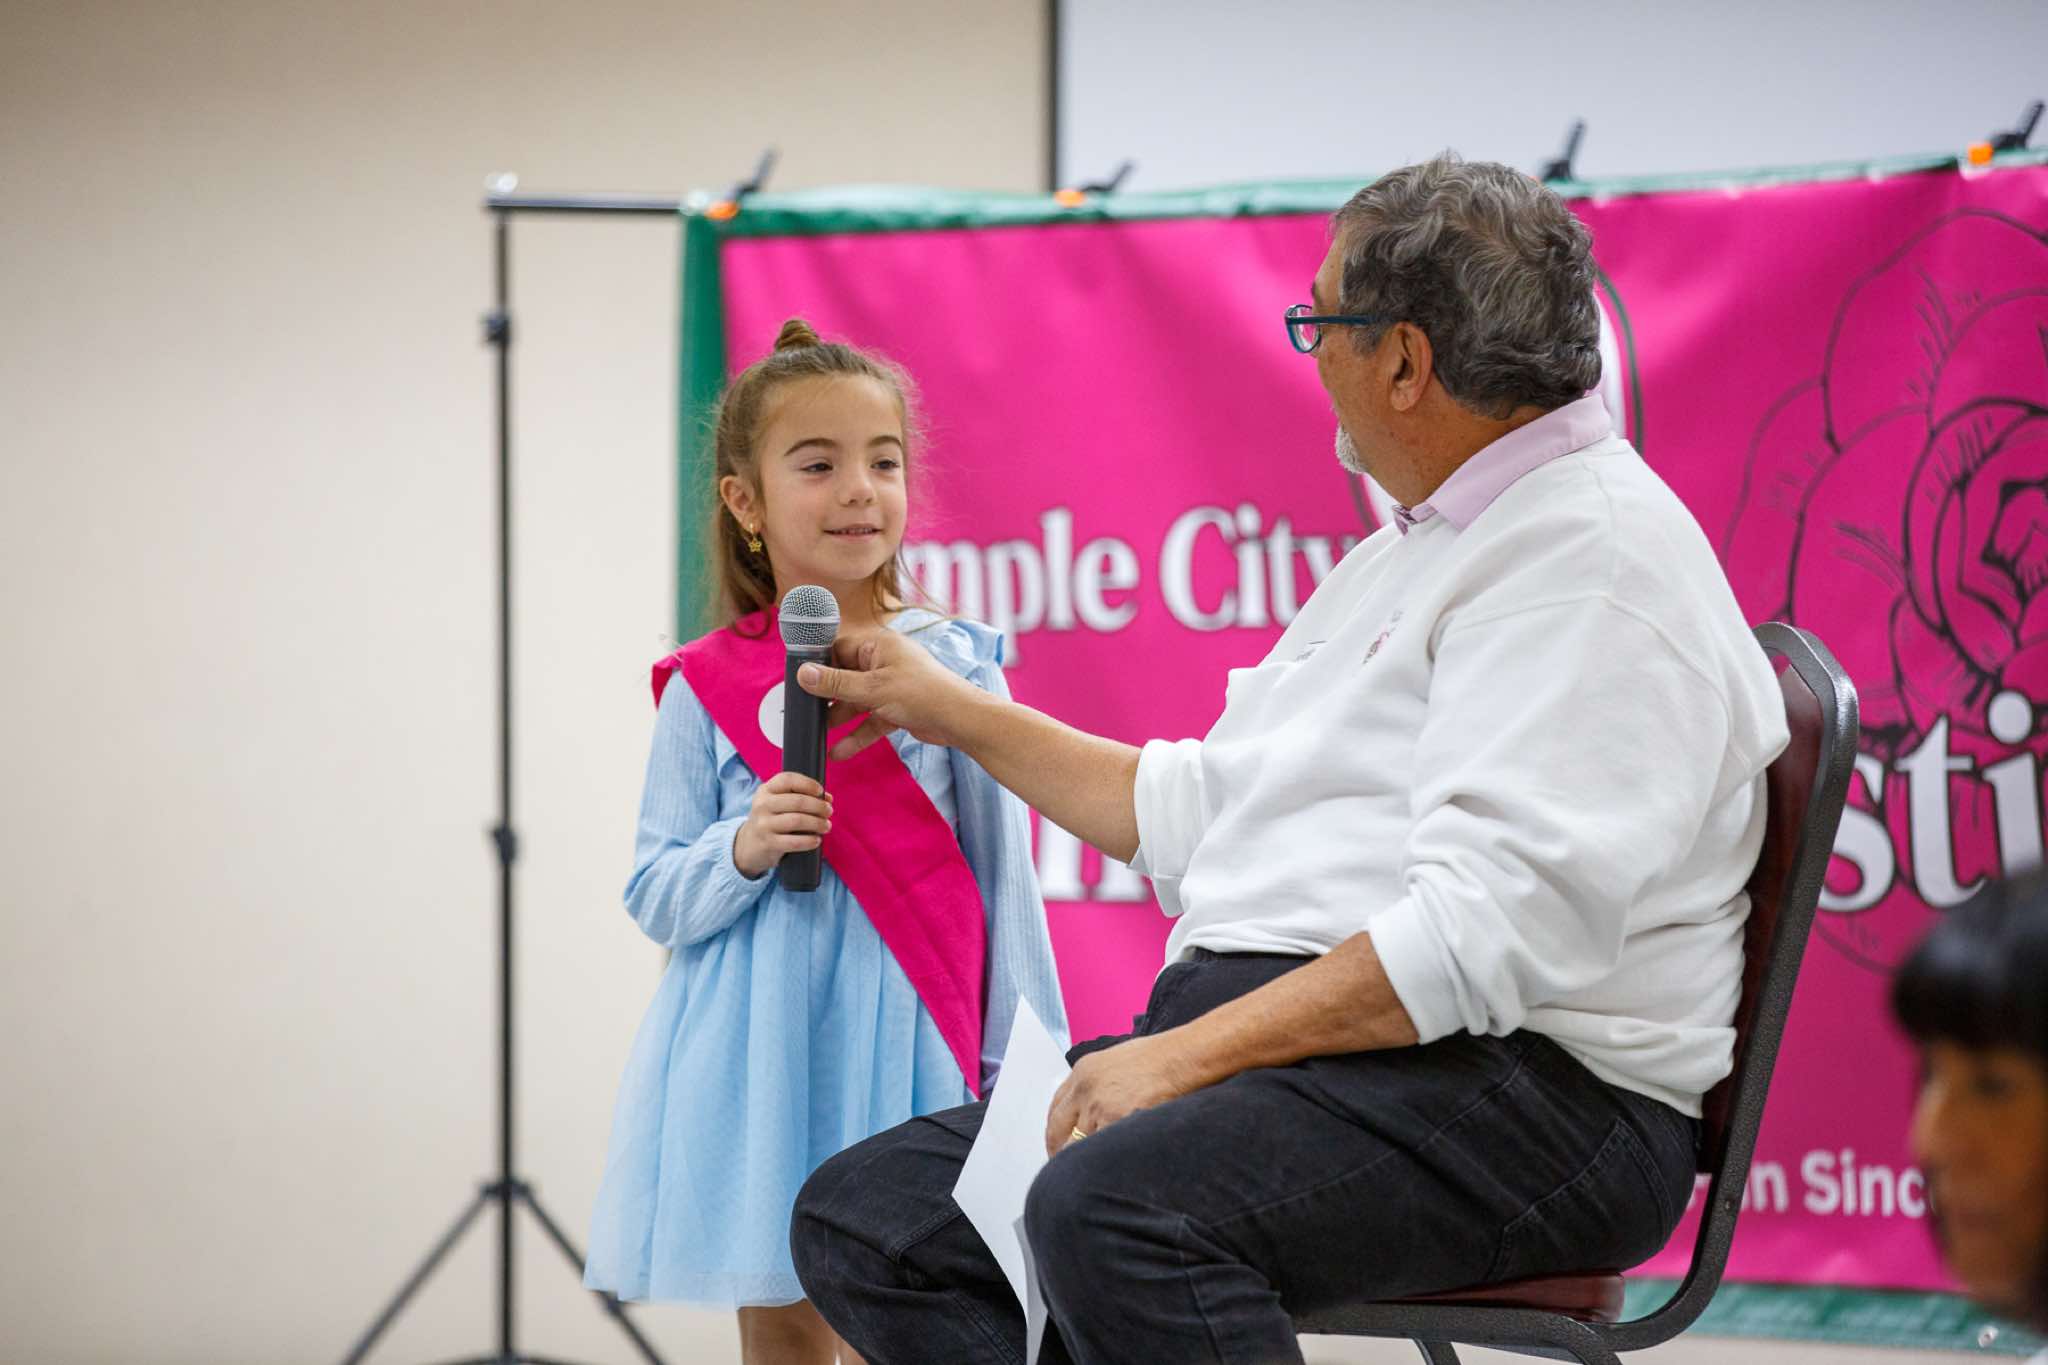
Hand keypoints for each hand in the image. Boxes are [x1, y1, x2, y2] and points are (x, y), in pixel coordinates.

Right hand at [732, 772, 832, 878]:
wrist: (749, 845)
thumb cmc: (771, 820)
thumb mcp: (777, 803)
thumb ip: (799, 796)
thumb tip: (827, 798)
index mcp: (766, 790)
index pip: (788, 780)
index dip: (808, 783)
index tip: (821, 791)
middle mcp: (762, 805)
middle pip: (798, 801)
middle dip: (818, 806)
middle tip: (829, 811)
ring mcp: (764, 824)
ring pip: (798, 820)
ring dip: (817, 823)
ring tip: (826, 826)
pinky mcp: (768, 843)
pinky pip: (794, 842)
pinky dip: (809, 841)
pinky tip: (817, 840)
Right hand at [796, 628, 984, 757]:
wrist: (960, 720)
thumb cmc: (922, 693)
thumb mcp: (872, 689)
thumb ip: (836, 684)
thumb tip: (802, 674)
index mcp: (878, 645)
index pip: (838, 648)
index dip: (817, 663)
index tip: (795, 679)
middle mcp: (883, 662)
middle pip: (844, 677)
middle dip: (824, 696)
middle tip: (800, 711)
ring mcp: (890, 686)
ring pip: (855, 702)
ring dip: (838, 719)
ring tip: (815, 735)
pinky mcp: (897, 709)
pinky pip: (870, 720)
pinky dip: (857, 735)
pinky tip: (838, 753)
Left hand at [1044, 1031, 1203, 1156]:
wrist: (1181, 1058)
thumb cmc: (1158, 1058)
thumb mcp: (1115, 1062)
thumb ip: (1096, 1085)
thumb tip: (1089, 1109)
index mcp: (1082, 1072)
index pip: (1054, 1110)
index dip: (1055, 1134)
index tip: (1058, 1145)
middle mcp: (1084, 1090)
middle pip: (1057, 1132)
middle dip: (1060, 1153)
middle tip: (1068, 1167)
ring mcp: (1098, 1107)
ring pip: (1076, 1147)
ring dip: (1082, 1161)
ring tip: (1089, 1174)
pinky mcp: (1115, 1122)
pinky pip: (1098, 1152)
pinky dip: (1101, 1162)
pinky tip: (1107, 1168)